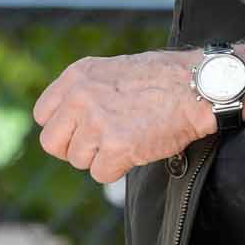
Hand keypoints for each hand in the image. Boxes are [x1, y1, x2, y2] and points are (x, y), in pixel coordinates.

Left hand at [33, 41, 244, 183]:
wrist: (200, 88)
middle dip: (76, 149)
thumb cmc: (166, 79)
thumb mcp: (116, 70)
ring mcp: (96, 122)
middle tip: (103, 144)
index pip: (43, 115)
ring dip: (101, 158)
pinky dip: (118, 169)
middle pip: (52, 143)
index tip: (83, 132)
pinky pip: (100, 174)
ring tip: (129, 140)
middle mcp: (81, 97)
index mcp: (78, 75)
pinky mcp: (115, 146)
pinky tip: (138, 150)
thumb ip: (88, 91)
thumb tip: (71, 121)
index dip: (64, 128)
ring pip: (78, 161)